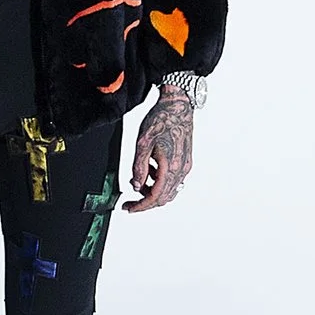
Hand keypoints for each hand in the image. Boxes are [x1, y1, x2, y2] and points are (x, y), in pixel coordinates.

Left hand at [122, 91, 195, 212]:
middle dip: (145, 201)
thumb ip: (139, 168)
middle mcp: (182, 169)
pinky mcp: (186, 161)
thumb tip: (136, 186)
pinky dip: (159, 181)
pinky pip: (173, 180)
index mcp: (171, 166)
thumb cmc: (162, 120)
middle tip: (130, 201)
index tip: (129, 208)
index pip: (156, 196)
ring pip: (169, 189)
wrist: (178, 106)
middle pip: (164, 197)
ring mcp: (186, 165)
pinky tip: (149, 169)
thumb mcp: (143, 144)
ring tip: (138, 179)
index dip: (141, 205)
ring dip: (152, 190)